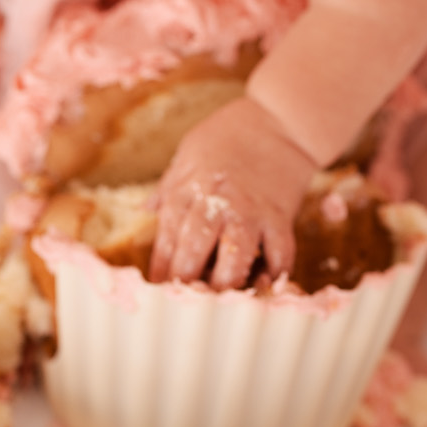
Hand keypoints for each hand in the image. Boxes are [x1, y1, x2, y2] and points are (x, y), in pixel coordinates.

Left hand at [149, 96, 316, 291]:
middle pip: (193, 256)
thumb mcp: (188, 153)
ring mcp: (250, 214)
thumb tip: (146, 209)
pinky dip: (272, 276)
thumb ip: (170, 186)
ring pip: (234, 262)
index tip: (158, 292)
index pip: (166, 240)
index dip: (162, 271)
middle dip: (186, 286)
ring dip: (226, 287)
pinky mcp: (280, 219)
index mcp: (187, 190)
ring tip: (220, 303)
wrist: (279, 120)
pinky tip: (262, 285)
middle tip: (185, 306)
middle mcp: (216, 205)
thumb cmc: (229, 134)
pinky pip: (277, 257)